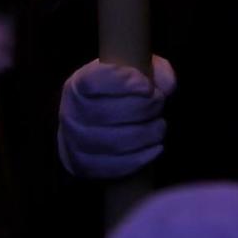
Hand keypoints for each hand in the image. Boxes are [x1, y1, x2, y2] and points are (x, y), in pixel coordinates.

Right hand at [58, 56, 176, 179]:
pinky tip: (155, 148)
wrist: (94, 125)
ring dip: (145, 134)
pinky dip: (140, 159)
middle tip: (159, 103)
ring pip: (112, 143)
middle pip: (106, 114)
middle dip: (142, 108)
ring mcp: (74, 143)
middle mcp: (71, 113)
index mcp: (78, 84)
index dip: (123, 83)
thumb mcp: (134, 71)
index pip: (94, 82)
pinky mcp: (83, 167)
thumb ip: (154, 71)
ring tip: (159, 126)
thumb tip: (166, 86)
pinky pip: (113, 167)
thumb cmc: (118, 93)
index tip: (148, 87)